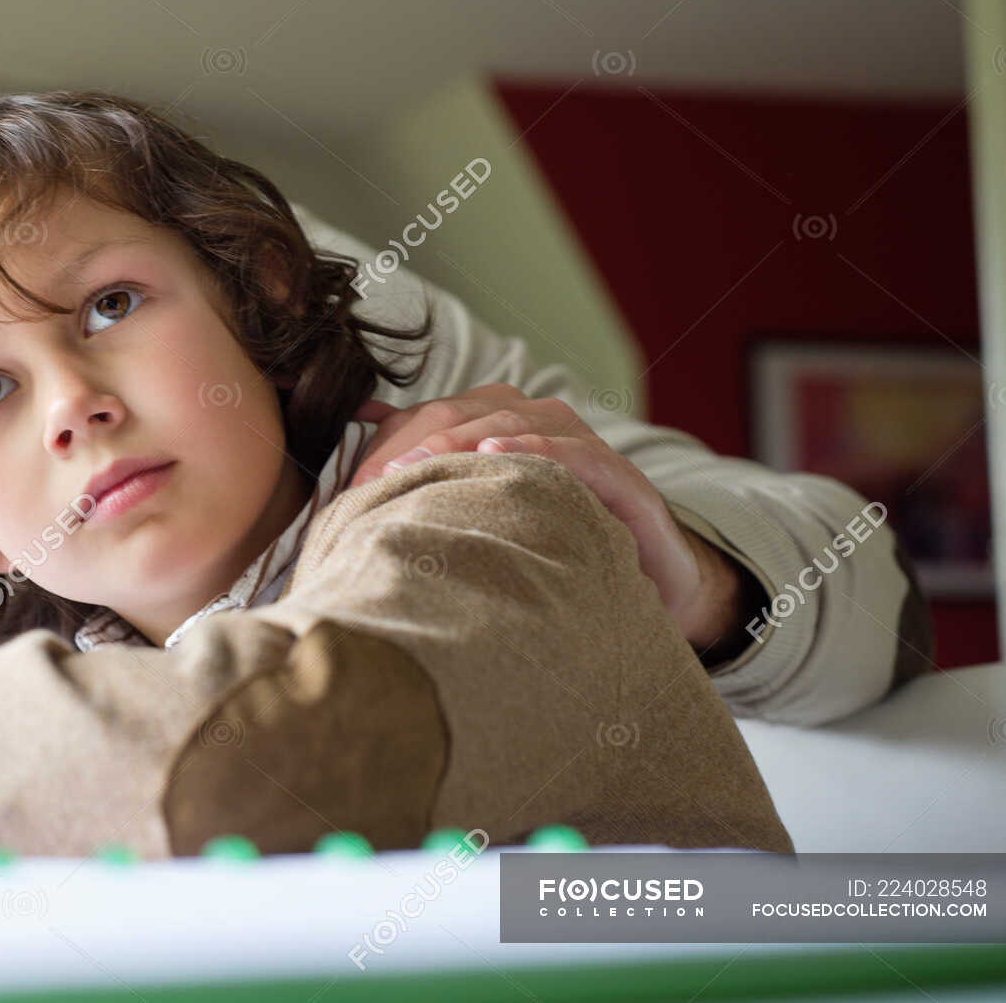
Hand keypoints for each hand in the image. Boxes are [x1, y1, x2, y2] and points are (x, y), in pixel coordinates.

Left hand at [349, 385, 743, 649]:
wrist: (652, 593)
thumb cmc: (556, 553)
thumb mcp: (487, 519)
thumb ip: (431, 482)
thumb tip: (360, 444)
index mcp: (505, 429)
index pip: (437, 414)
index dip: (393, 440)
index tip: (354, 479)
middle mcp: (543, 426)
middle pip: (466, 413)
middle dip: (416, 442)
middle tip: (374, 479)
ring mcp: (585, 447)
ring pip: (514, 423)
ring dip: (461, 440)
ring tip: (418, 466)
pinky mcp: (622, 479)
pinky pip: (576, 453)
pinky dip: (535, 449)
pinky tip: (495, 458)